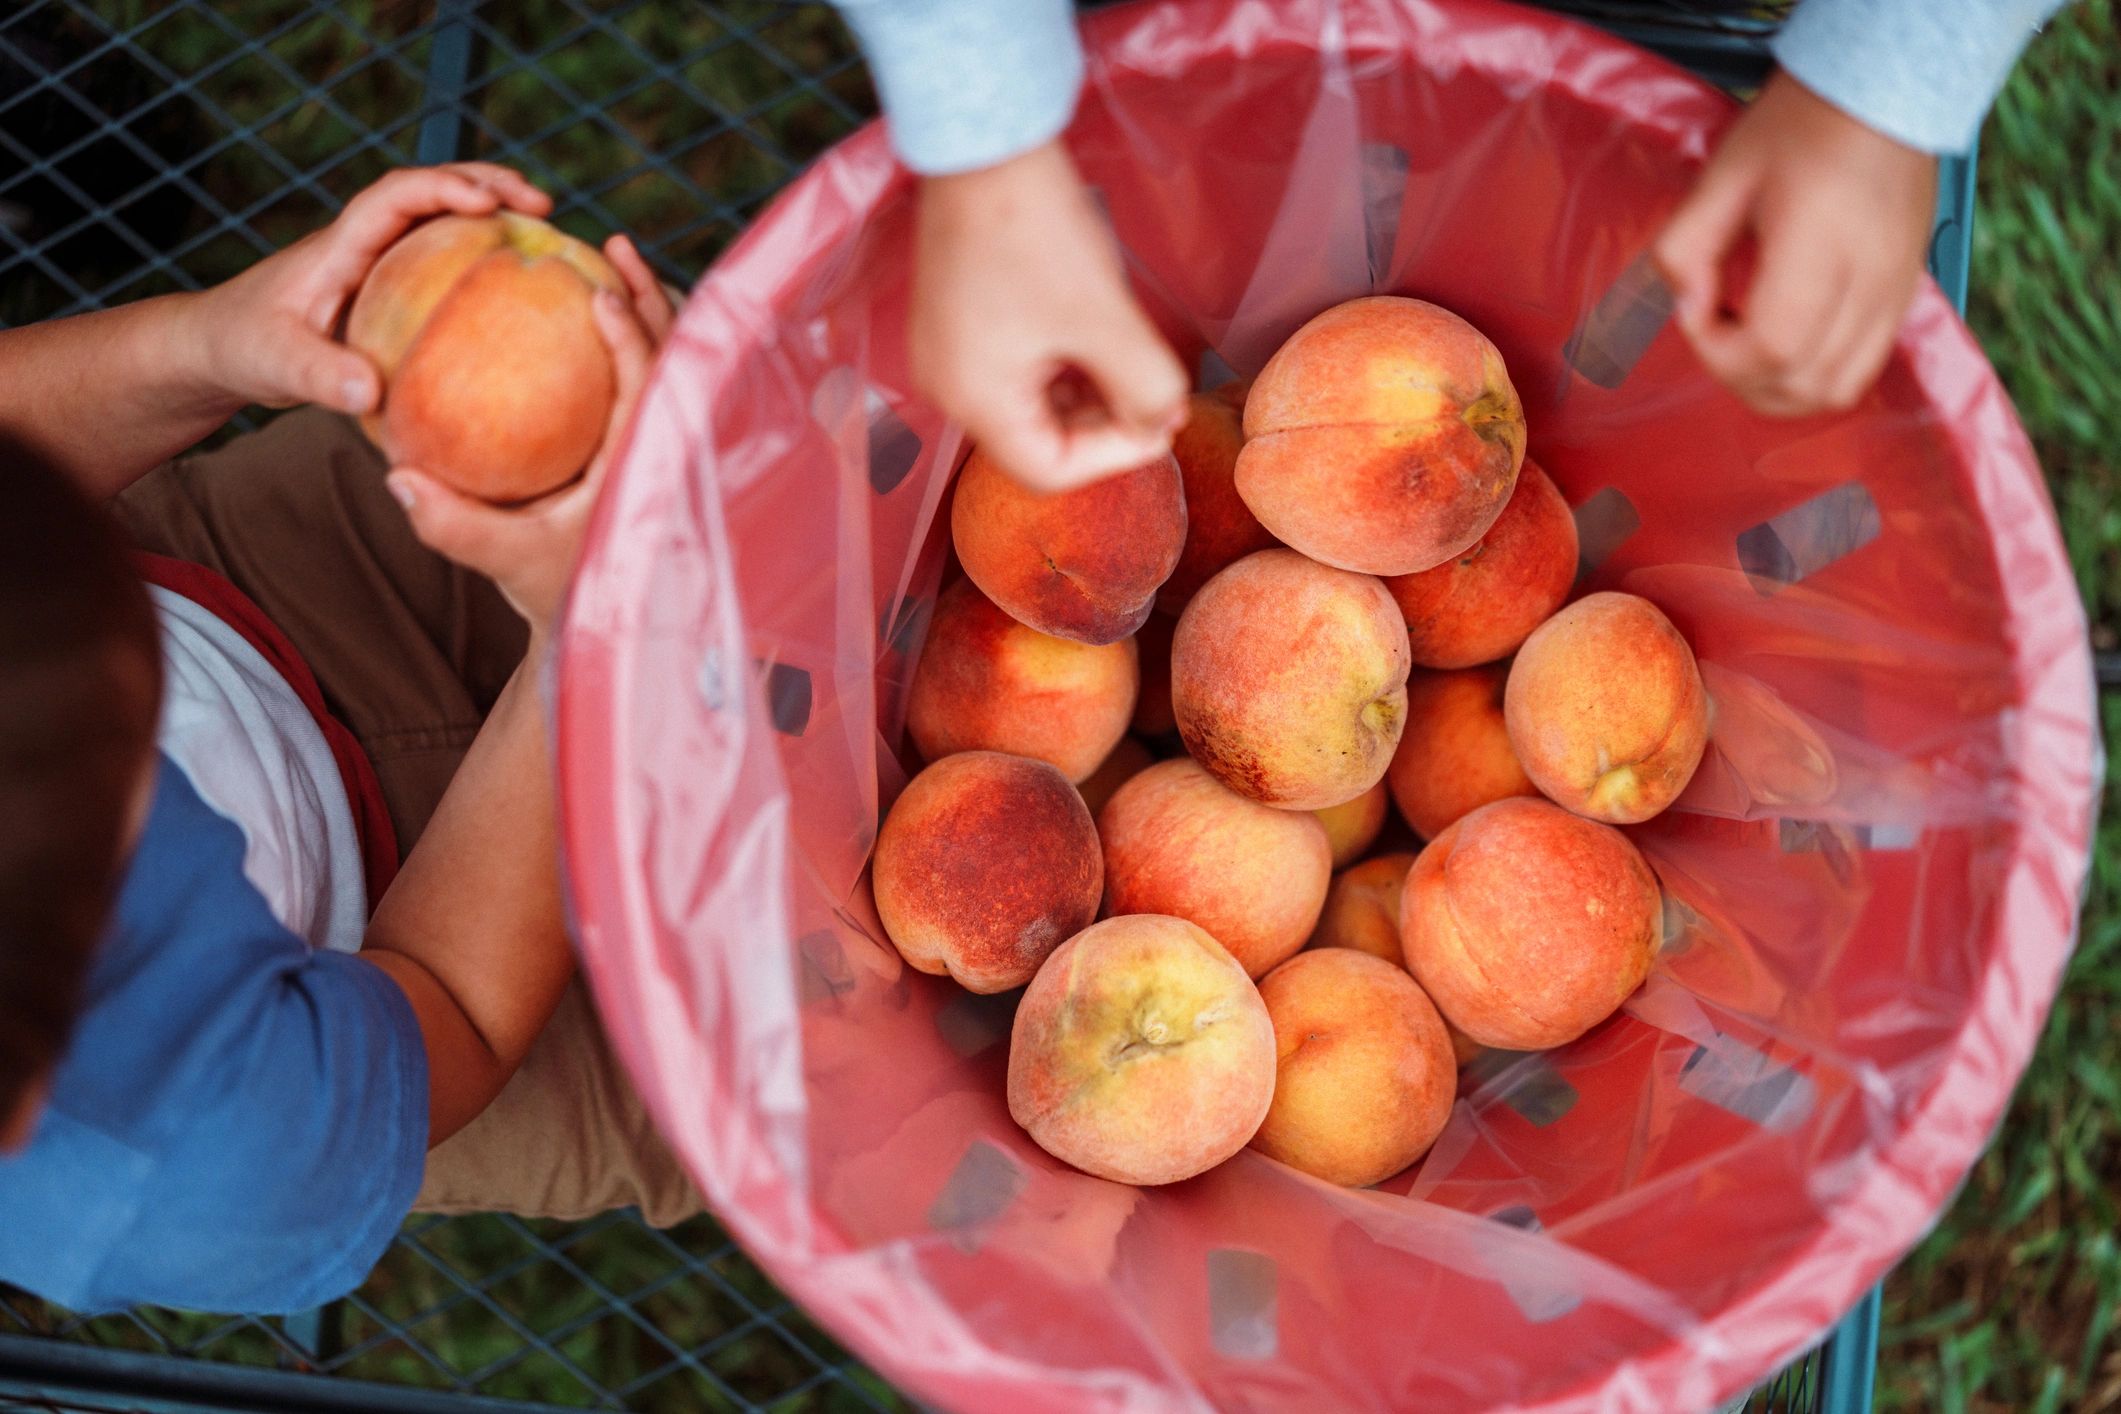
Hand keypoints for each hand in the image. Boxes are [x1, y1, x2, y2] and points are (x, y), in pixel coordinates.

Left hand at [188, 163, 551, 416]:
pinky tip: (516, 282)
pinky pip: (443, 259)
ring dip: (492, 212)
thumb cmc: (242, 349)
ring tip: (545, 227)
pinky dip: (482, 255)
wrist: (218, 348)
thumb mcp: (275, 366)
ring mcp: (378, 261)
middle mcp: (363, 242)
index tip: (489, 203)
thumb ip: (318, 376)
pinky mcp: (387, 286)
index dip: (442, 189)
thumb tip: (369, 392)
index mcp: (340, 247)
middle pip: (430, 190)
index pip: (394, 198)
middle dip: (487, 184)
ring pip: (441, 220)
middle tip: (543, 202)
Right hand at [385, 240, 667, 634]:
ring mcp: (660, 441)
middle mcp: (662, 447)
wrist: (589, 614)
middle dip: (651, 297)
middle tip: (613, 245)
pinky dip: (632, 333)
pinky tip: (591, 302)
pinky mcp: (647, 440)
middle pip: (673, 357)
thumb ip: (452, 524)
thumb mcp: (501, 559)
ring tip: (612, 254)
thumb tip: (396, 479)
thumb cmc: (553, 586)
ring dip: (648, 304)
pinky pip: (645, 374)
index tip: (601, 292)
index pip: (650, 391)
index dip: (634, 339)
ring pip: (669, 358)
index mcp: (643, 468)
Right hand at [913, 140, 1187, 491]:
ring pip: (1028, 405)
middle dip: (1102, 425)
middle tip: (1157, 391)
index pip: (1049, 471)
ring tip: (1130, 360)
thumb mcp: (1105, 318)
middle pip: (1036, 441)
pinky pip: (1013, 369)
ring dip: (1085, 394)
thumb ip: (1145, 386)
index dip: (1115, 457)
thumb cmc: (1037, 232)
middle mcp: (947, 389)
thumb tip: (1164, 425)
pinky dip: (1059, 366)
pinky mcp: (954, 322)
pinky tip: (1093, 336)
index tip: (1164, 420)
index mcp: (974, 400)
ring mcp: (945, 355)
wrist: (983, 145)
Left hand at [1653, 71, 1937, 415]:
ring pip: (1836, 390)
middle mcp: (1870, 281)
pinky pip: (1862, 369)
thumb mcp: (1722, 175)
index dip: (1718, 351)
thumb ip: (1684, 247)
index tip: (1697, 311)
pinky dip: (1815, 374)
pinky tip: (1788, 336)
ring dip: (1778, 386)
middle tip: (1716, 327)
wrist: (1885, 93)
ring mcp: (1896, 295)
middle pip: (1802, 384)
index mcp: (1822, 246)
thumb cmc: (1799, 127)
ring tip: (1749, 338)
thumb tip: (1683, 307)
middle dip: (1740, 375)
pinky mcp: (1905, 297)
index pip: (1772, 348)